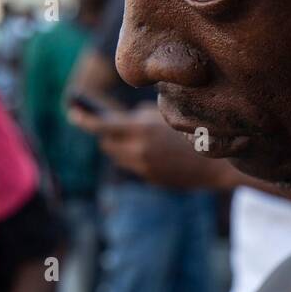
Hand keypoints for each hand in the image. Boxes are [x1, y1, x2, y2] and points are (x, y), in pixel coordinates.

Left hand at [69, 102, 237, 189]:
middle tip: (109, 125)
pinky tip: (158, 151)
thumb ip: (141, 116)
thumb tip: (125, 119)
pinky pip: (136, 166)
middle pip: (107, 144)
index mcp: (140, 130)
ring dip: (122, 147)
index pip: (101, 126)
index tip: (72, 112)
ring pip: (120, 157)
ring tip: (138, 137)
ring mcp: (144, 168)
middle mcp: (137, 150)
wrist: (218, 163)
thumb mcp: (167, 113)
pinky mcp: (152, 179)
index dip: (84, 119)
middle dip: (108, 134)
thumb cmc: (196, 130)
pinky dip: (139, 157)